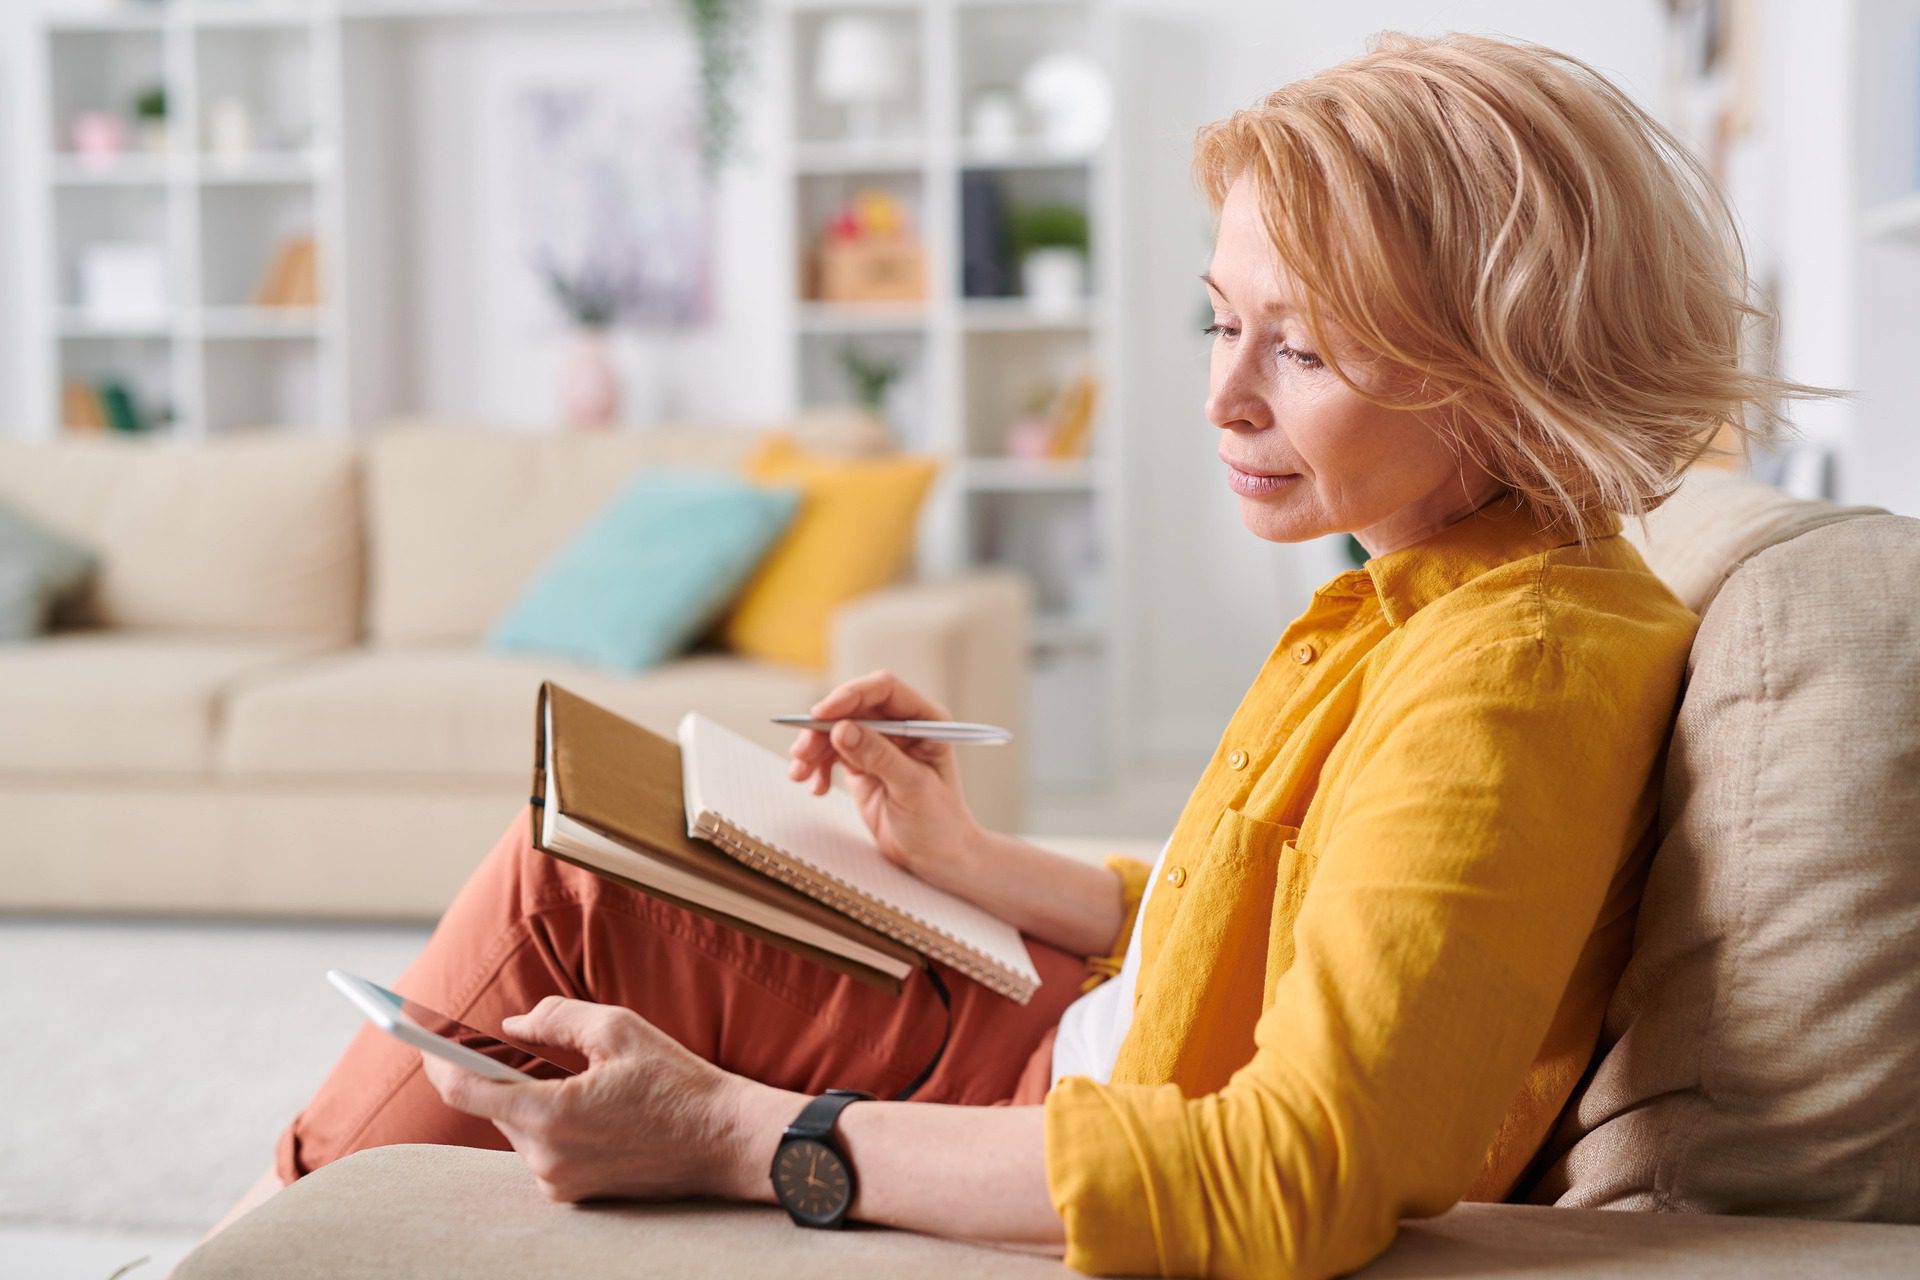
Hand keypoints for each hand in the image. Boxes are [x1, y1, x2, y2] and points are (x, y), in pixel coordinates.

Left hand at [420, 995, 764, 1203]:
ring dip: (535, 1099)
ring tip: (583, 1078)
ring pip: (521, 1129)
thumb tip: (512, 1026)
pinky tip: (597, 1108)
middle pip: (496, 1107)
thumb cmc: (677, 1083)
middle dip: (505, 1073)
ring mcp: (560, 1184)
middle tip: (525, 1043)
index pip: (466, 1089)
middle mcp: (545, 1159)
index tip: (415, 1034)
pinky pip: (545, 1151)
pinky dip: (556, 1124)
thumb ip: (557, 1019)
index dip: (436, 1058)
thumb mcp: (618, 1030)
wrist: (726, 1142)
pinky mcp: (576, 1196)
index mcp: (550, 1115)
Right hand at [787, 669, 984, 896]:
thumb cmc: (940, 822)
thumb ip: (879, 756)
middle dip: (823, 727)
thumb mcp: (912, 788)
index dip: (850, 696)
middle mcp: (902, 725)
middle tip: (802, 753)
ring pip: (837, 729)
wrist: (937, 857)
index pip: (884, 690)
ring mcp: (880, 744)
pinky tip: (815, 787)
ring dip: (813, 748)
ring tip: (800, 773)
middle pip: (853, 707)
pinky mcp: (862, 763)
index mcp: (926, 720)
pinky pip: (831, 752)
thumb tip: (841, 729)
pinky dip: (817, 766)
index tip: (820, 714)